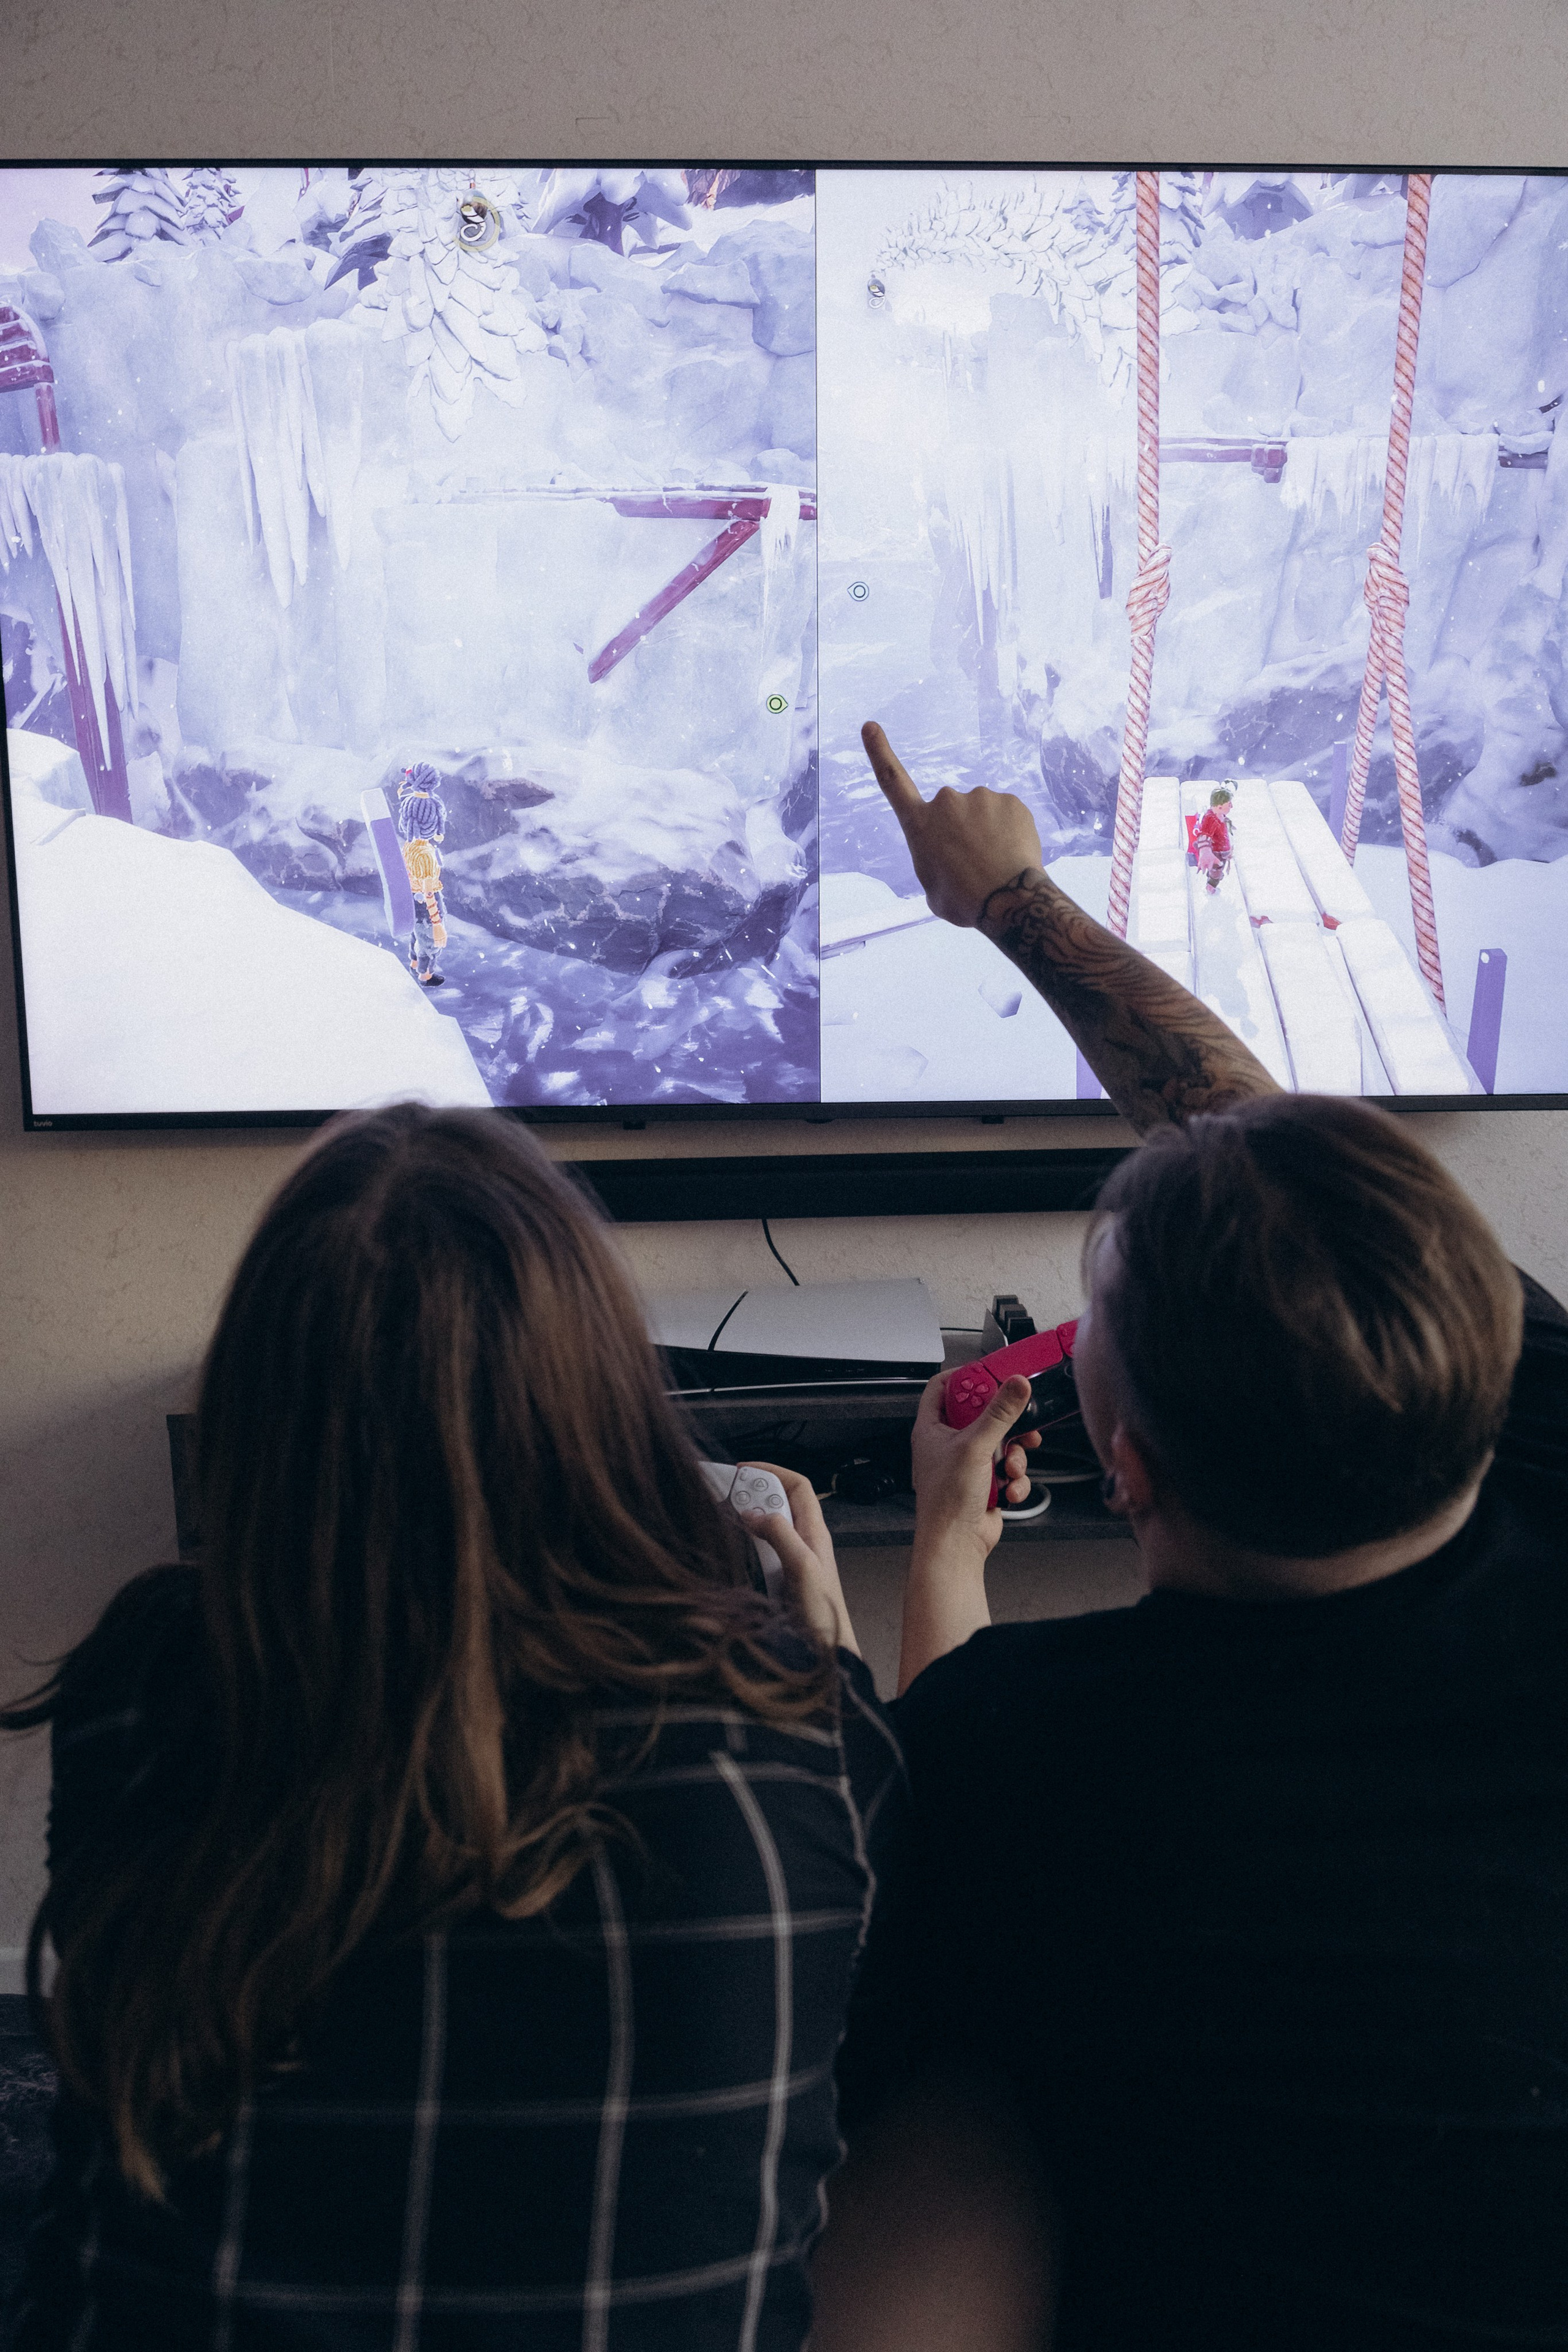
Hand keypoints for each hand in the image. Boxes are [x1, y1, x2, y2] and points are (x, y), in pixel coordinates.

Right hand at [737, 1461, 860, 1656]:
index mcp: (815, 1531)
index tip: (744, 1469)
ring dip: (748, 1515)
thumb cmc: (823, 1614)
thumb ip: (779, 1534)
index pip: (797, 1485)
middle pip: (779, 1501)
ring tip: (724, 1512)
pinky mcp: (780, 1576)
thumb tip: (751, 1511)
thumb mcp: (802, 1567)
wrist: (827, 1652)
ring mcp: (792, 1558)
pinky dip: (746, 1539)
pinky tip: (731, 1544)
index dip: (773, 1470)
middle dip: (754, 1490)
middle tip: (727, 1491)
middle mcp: (804, 1540)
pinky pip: (761, 1548)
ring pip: (768, 1524)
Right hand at [862, 720, 1045, 926]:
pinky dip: (1011, 832)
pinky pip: (1008, 815)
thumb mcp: (933, 889)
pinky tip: (1013, 855)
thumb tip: (949, 856)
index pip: (893, 781)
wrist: (1009, 900)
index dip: (879, 752)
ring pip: (983, 813)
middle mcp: (946, 802)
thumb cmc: (965, 901)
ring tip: (995, 864)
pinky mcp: (1011, 800)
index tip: (870, 725)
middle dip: (962, 831)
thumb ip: (935, 863)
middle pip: (952, 812)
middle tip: (974, 864)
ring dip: (988, 833)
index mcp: (920, 824)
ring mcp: (980, 797)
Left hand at [910, 1370, 1035, 1560]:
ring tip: (1009, 1467)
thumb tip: (1015, 1385)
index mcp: (932, 1428)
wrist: (956, 1545)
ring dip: (1013, 1455)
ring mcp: (968, 1463)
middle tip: (1018, 1421)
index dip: (965, 1376)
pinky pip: (1009, 1468)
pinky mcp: (986, 1481)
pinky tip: (1008, 1489)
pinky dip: (1013, 1478)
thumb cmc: (946, 1503)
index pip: (943, 1387)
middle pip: (982, 1414)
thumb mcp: (975, 1447)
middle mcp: (948, 1443)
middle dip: (1005, 1422)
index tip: (990, 1373)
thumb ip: (999, 1414)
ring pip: (1001, 1442)